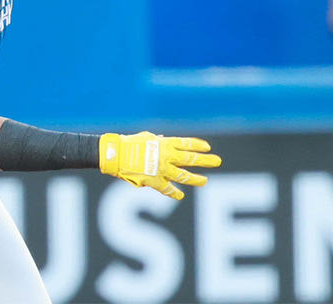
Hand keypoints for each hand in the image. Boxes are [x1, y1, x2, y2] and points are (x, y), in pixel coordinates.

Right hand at [99, 131, 221, 199]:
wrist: (115, 155)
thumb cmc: (127, 144)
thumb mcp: (145, 137)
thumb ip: (156, 140)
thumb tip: (163, 139)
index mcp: (164, 143)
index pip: (186, 143)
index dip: (198, 145)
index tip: (207, 147)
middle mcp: (166, 156)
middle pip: (190, 159)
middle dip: (205, 160)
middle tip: (217, 161)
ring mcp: (162, 169)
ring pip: (184, 176)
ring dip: (196, 179)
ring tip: (205, 180)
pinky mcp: (154, 181)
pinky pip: (167, 189)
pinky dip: (174, 192)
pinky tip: (180, 195)